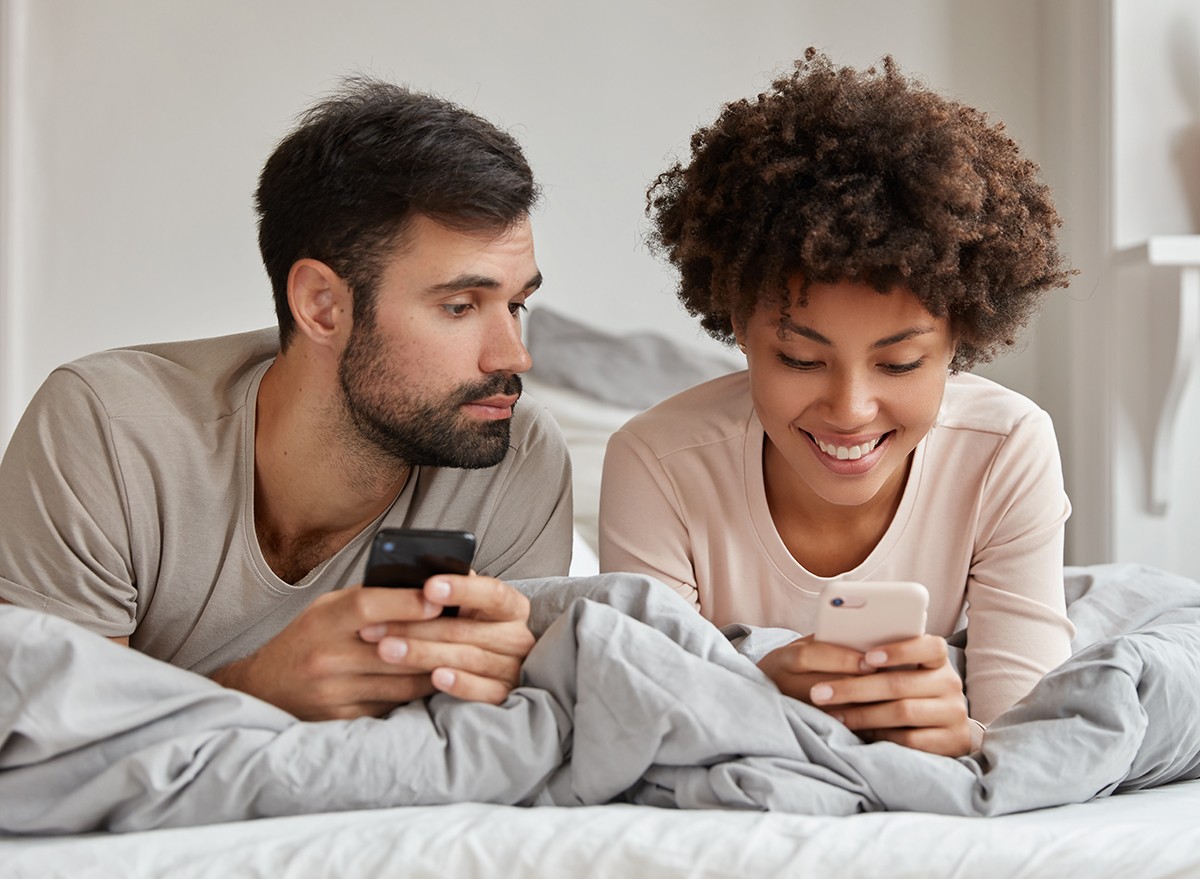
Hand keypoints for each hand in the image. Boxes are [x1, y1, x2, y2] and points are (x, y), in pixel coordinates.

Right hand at [211, 584, 445, 720]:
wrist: (264, 690)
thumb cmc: (305, 639)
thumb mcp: (326, 609)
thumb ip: (367, 600)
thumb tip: (422, 590)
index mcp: (323, 621)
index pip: (368, 605)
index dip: (407, 601)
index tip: (439, 599)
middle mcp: (327, 657)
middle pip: (394, 649)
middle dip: (434, 640)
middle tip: (467, 631)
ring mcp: (335, 692)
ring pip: (401, 682)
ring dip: (434, 670)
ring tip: (461, 658)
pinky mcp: (344, 719)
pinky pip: (393, 706)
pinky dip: (416, 694)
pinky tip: (436, 683)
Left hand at [357, 573, 534, 705]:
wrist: (473, 668)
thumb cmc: (461, 629)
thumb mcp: (458, 606)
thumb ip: (447, 590)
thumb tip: (418, 571)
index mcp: (511, 606)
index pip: (493, 593)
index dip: (463, 589)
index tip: (428, 587)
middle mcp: (517, 636)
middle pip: (468, 630)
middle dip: (418, 626)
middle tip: (376, 626)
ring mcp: (512, 668)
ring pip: (468, 658)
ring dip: (424, 654)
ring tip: (387, 650)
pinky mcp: (504, 696)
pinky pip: (482, 691)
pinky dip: (459, 683)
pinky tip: (435, 677)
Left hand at [758, 634, 970, 756]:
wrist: (941, 729)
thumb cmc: (906, 690)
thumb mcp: (898, 670)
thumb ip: (877, 658)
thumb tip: (839, 646)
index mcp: (936, 658)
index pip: (930, 646)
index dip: (899, 651)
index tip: (866, 658)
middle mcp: (950, 683)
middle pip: (901, 683)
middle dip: (855, 688)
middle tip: (819, 692)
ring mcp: (953, 713)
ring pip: (902, 712)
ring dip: (861, 714)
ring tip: (832, 715)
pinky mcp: (951, 742)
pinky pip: (910, 740)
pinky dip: (882, 735)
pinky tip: (861, 733)